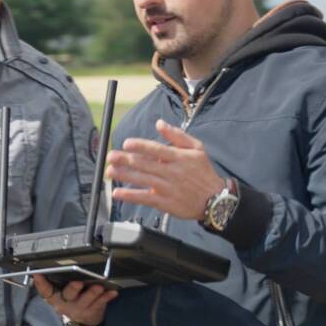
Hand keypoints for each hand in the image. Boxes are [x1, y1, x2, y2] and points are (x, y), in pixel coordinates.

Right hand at [31, 274, 118, 325]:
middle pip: (68, 295)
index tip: (38, 275)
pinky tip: (112, 292)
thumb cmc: (71, 298)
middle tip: (78, 282)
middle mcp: (64, 304)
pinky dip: (106, 297)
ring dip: (93, 293)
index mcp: (54, 297)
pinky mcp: (92, 312)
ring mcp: (78, 310)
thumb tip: (51, 264)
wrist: (84, 318)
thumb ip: (56, 280)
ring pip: (86, 301)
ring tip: (99, 287)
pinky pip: (100, 304)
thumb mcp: (60, 292)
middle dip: (73, 288)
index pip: (45, 290)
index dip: (40, 283)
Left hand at [105, 120, 227, 221]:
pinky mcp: (165, 203)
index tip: (126, 143)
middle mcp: (172, 173)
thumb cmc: (204, 172)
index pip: (157, 150)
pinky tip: (117, 193)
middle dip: (126, 160)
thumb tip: (160, 123)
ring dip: (124, 176)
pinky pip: (144, 198)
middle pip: (146, 165)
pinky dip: (130, 196)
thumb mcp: (197, 149)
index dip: (141, 146)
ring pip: (142, 180)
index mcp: (179, 158)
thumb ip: (177, 135)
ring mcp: (168, 188)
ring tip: (110, 171)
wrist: (215, 200)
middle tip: (111, 156)